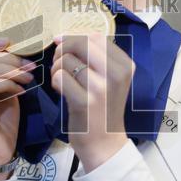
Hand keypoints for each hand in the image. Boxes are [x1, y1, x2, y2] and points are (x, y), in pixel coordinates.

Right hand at [0, 37, 36, 168]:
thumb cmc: (2, 121)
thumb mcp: (5, 89)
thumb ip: (4, 71)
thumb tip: (16, 50)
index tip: (10, 41)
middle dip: (6, 57)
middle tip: (28, 65)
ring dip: (9, 70)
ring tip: (28, 78)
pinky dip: (6, 84)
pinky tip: (20, 91)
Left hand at [50, 31, 133, 170]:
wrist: (105, 143)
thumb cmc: (103, 108)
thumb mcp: (109, 79)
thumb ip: (93, 56)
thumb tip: (61, 36)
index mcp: (125, 65)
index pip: (94, 36)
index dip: (74, 38)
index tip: (65, 48)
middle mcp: (116, 74)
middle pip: (80, 43)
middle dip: (63, 50)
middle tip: (60, 64)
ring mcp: (101, 88)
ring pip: (66, 60)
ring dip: (57, 68)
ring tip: (62, 81)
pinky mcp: (85, 102)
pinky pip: (60, 77)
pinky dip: (55, 82)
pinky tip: (61, 91)